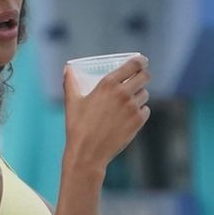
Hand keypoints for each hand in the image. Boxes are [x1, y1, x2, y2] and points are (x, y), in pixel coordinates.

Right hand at [62, 55, 150, 180]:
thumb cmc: (78, 127)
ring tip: (130, 100)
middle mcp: (123, 93)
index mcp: (108, 84)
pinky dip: (140, 111)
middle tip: (139, 78)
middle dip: (143, 75)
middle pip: (145, 77)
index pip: (133, 64)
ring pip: (145, 94)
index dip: (140, 61)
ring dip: (140, 94)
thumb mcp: (72, 102)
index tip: (142, 61)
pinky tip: (130, 114)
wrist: (88, 153)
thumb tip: (67, 69)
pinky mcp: (138, 122)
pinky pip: (145, 110)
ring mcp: (132, 108)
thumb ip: (70, 82)